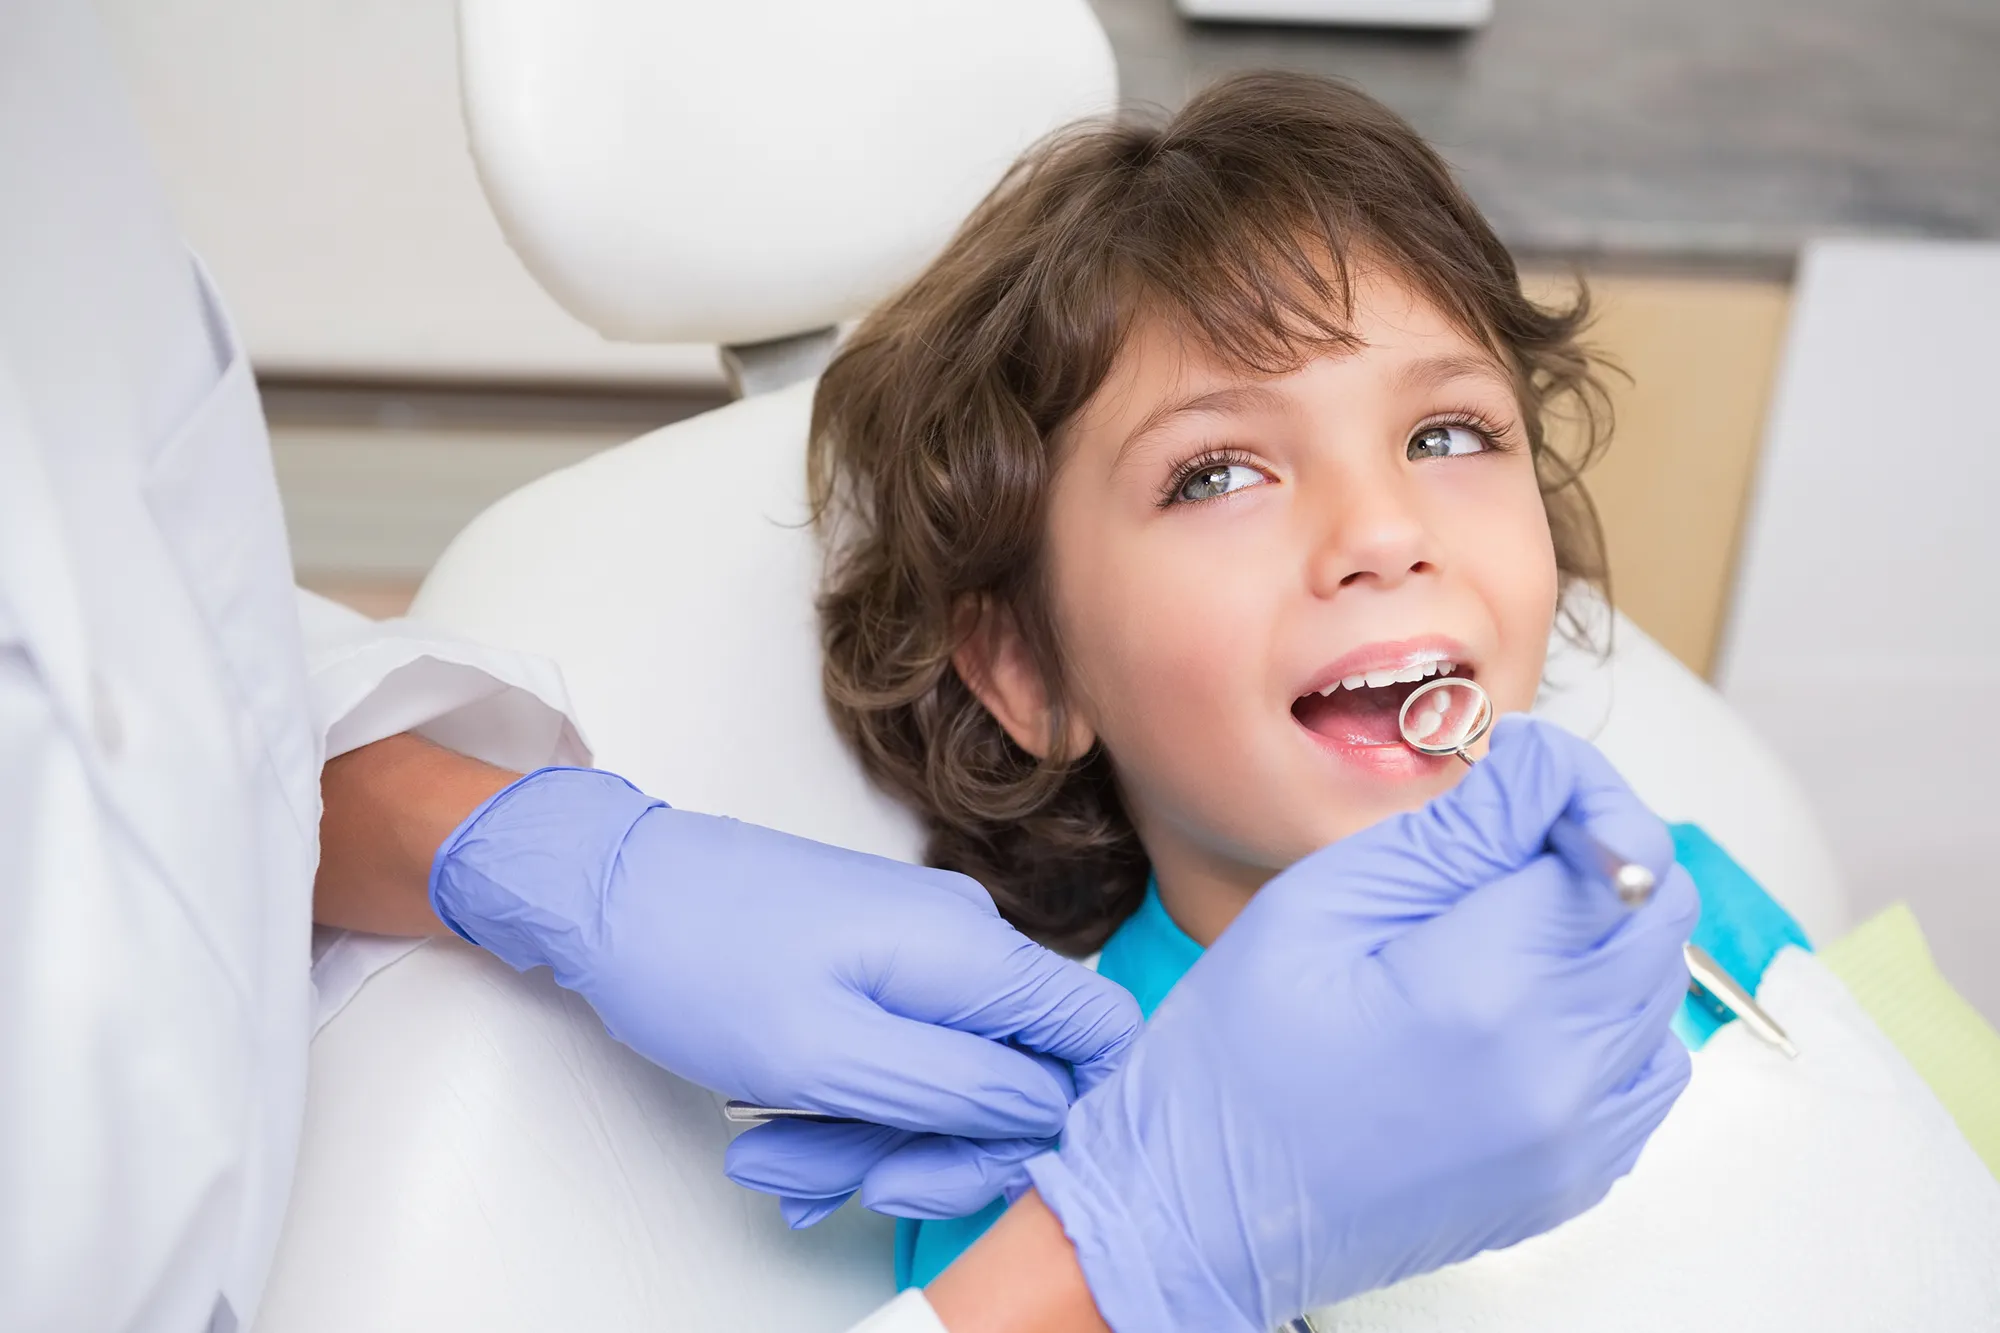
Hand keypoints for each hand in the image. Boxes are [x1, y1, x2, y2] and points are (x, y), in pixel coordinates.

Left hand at [428, 767, 1140, 1222]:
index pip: (1099, 1033)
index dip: (1069, 1116)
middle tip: (851, 1183)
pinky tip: (779, 1140)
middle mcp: (960, 944)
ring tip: (775, 1161)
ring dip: (867, 1141)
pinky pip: (892, 1058)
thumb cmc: (695, 957)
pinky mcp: (872, 966)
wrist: (605, 892)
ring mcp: (916, 953)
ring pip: (942, 1080)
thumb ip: (957, 1089)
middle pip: (1014, 1079)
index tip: (991, 1166)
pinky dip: (844, 1110)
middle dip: (933, 1150)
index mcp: (970, 953)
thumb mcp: (829, 1056)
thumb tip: (1049, 1111)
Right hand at [1021, 717, 1698, 1331]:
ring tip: (1493, 932)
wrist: (1203, 1212)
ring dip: (1600, 933)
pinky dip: (1601, 1017)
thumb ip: (1454, 832)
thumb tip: (1544, 767)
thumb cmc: (1233, 1063)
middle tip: (1500, 845)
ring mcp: (1575, 1140)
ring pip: (1659, 988)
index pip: (1616, 849)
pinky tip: (1514, 1008)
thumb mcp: (1321, 904)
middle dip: (1595, 852)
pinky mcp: (1573, 1180)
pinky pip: (1642, 1068)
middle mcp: (1556, 1074)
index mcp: (1486, 992)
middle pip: (1660, 914)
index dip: (1575, 791)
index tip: (1523, 781)